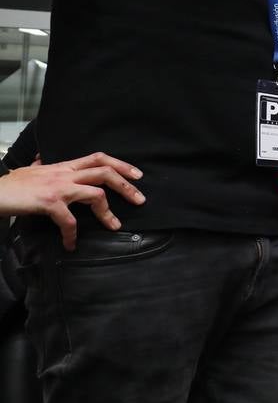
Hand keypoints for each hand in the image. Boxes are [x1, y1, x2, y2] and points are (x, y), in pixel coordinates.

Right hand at [0, 153, 144, 249]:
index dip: (121, 164)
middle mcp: (64, 173)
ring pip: (96, 194)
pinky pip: (70, 220)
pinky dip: (72, 234)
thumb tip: (40, 159)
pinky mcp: (49, 202)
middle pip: (104, 172)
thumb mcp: (30, 170)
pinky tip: (71, 243)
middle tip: (140, 199)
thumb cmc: (10, 186)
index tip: (137, 175)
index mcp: (63, 167)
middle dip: (126, 185)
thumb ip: (41, 166)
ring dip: (108, 212)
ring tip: (114, 226)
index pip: (98, 158)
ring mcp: (58, 187)